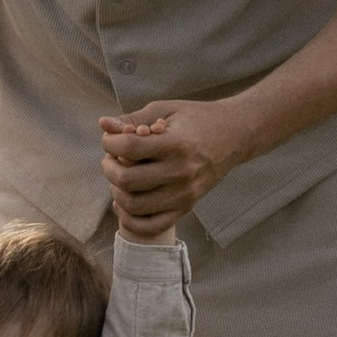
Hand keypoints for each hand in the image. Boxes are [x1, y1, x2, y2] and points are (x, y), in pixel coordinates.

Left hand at [99, 96, 256, 237]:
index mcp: (177, 144)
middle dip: (108, 167)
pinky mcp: (187, 207)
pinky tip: (125, 203)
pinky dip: (131, 219)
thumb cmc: (196, 119)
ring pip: (134, 205)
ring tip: (118, 178)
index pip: (129, 148)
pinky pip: (152, 226)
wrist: (234, 137)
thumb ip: (132, 118)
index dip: (110, 143)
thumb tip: (103, 125)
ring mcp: (185, 194)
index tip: (111, 139)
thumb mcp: (165, 110)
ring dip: (116, 192)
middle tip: (111, 159)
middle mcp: (182, 172)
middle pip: (127, 180)